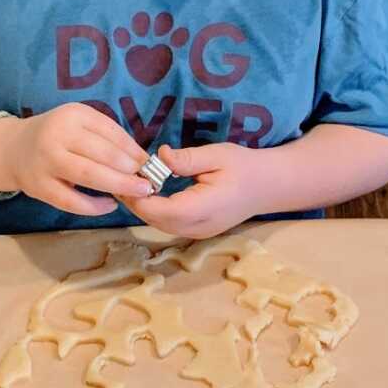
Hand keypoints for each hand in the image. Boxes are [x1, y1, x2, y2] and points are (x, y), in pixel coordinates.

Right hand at [0, 104, 153, 216]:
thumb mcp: (79, 124)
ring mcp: (46, 162)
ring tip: (138, 192)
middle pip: (102, 154)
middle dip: (130, 169)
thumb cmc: (56, 135)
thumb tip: (142, 159)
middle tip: (149, 181)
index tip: (150, 163)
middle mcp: (57, 135)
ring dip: (118, 185)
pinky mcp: (39, 187)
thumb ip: (107, 137)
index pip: (110, 131)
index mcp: (72, 115)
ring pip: (88, 176)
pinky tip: (111, 205)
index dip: (133, 149)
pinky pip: (71, 201)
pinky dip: (94, 206)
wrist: (12, 149)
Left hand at [116, 142, 266, 238]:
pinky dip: (154, 209)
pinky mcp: (197, 231)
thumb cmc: (244, 167)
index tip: (125, 174)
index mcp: (203, 208)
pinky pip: (168, 224)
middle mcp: (197, 227)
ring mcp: (197, 233)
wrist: (268, 186)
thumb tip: (160, 156)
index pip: (159, 210)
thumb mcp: (217, 154)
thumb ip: (187, 159)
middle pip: (154, 220)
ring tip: (129, 181)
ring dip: (142, 206)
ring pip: (159, 224)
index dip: (137, 196)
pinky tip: (147, 191)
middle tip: (119, 175)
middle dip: (134, 200)